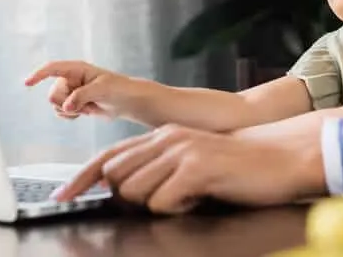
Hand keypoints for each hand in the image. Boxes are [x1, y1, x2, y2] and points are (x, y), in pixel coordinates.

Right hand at [24, 60, 133, 119]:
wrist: (126, 102)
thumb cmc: (118, 89)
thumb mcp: (102, 89)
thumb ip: (82, 96)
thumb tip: (66, 106)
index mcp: (77, 68)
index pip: (52, 68)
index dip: (39, 75)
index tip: (27, 83)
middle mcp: (70, 79)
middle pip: (53, 94)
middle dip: (65, 103)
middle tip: (85, 103)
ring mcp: (70, 91)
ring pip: (55, 105)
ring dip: (70, 110)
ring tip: (88, 106)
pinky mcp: (73, 103)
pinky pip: (60, 112)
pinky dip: (70, 115)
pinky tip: (84, 112)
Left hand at [50, 123, 327, 212]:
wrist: (282, 156)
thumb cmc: (238, 167)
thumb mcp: (192, 161)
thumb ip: (160, 168)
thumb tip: (125, 190)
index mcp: (163, 135)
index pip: (109, 157)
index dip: (80, 178)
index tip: (60, 197)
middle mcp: (167, 138)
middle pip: (117, 177)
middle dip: (129, 198)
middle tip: (167, 199)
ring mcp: (181, 150)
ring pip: (136, 192)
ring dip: (158, 204)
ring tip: (189, 196)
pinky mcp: (197, 167)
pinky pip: (164, 202)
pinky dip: (178, 208)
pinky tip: (200, 197)